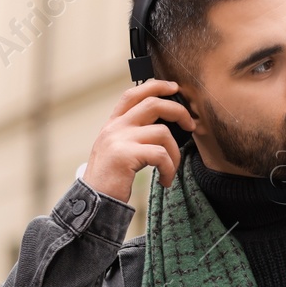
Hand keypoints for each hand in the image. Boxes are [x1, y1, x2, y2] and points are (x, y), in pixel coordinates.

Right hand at [81, 79, 195, 201]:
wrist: (94, 201)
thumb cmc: (112, 178)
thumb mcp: (118, 149)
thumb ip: (134, 133)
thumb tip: (165, 124)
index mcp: (114, 123)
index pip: (134, 93)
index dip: (156, 86)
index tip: (174, 88)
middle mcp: (115, 127)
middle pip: (153, 104)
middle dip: (179, 111)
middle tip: (191, 126)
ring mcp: (119, 139)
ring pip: (163, 132)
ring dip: (175, 154)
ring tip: (170, 171)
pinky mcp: (125, 155)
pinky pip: (161, 155)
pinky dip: (169, 169)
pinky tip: (165, 181)